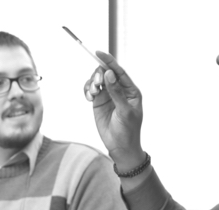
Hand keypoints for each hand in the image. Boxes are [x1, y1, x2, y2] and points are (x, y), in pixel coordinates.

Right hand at [84, 51, 145, 169]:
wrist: (120, 147)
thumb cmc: (128, 130)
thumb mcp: (124, 111)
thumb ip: (116, 92)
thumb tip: (109, 74)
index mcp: (131, 90)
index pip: (119, 72)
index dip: (109, 61)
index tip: (98, 52)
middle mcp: (119, 90)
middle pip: (105, 73)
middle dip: (98, 75)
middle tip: (96, 85)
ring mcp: (108, 96)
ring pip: (96, 80)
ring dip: (92, 83)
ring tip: (92, 94)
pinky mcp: (99, 102)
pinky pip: (90, 90)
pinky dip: (87, 90)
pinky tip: (89, 97)